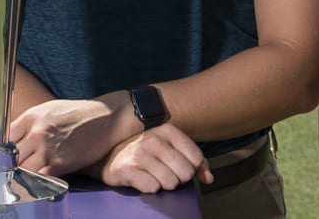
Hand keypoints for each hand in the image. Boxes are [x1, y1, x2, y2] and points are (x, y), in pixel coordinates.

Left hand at [12, 94, 133, 175]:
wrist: (107, 118)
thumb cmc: (78, 114)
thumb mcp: (49, 110)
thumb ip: (30, 124)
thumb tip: (14, 140)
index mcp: (30, 117)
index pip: (4, 139)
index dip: (2, 152)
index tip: (2, 160)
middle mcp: (36, 132)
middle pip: (10, 157)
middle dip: (9, 167)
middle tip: (7, 175)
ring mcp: (47, 149)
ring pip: (21, 170)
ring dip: (20, 177)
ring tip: (20, 181)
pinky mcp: (60, 164)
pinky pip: (39, 179)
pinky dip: (35, 184)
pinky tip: (35, 185)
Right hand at [97, 124, 213, 192]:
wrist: (110, 156)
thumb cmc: (146, 153)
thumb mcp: (171, 148)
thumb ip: (195, 161)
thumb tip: (208, 178)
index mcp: (167, 130)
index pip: (195, 158)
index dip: (191, 169)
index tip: (179, 166)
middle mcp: (153, 139)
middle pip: (185, 173)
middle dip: (179, 179)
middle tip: (166, 173)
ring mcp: (139, 154)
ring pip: (170, 183)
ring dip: (164, 184)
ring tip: (154, 176)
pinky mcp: (127, 170)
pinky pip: (153, 188)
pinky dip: (150, 188)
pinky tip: (143, 179)